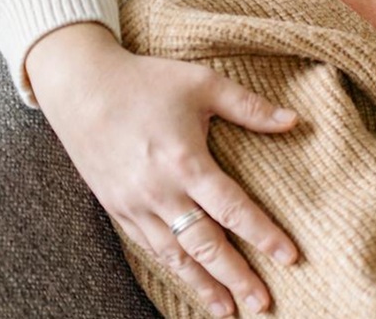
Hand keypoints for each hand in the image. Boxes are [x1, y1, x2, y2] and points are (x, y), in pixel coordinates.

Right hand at [27, 23, 300, 316]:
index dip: (263, 236)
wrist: (79, 87)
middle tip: (262, 303)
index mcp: (185, 162)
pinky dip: (172, 268)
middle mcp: (159, 192)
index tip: (290, 258)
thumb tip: (295, 121)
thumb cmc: (147, 81)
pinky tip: (189, 282)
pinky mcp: (116, 208)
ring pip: (174, 255)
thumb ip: (250, 107)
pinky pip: (149, 247)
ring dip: (203, 285)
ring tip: (228, 310)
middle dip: (236, 277)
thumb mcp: (203, 83)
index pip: (233, 209)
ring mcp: (134, 204)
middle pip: (204, 245)